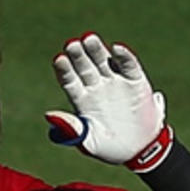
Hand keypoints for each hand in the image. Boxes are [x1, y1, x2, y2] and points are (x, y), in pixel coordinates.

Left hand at [45, 33, 166, 165]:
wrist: (140, 151)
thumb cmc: (110, 148)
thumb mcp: (90, 142)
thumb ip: (71, 129)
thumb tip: (49, 115)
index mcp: (82, 99)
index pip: (69, 81)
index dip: (64, 70)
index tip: (59, 60)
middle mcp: (97, 86)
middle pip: (84, 67)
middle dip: (78, 56)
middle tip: (72, 44)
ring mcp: (116, 82)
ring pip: (104, 61)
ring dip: (97, 50)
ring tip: (89, 39)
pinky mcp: (135, 81)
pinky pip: (129, 65)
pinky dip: (124, 56)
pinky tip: (117, 48)